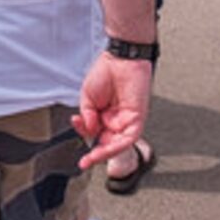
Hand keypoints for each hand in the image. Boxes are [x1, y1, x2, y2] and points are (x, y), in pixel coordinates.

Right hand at [72, 53, 153, 170]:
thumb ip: (87, 117)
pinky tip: (106, 146)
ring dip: (106, 152)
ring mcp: (127, 119)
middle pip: (108, 143)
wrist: (119, 58)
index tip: (81, 158)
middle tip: (86, 160)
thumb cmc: (105, 72)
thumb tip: (89, 130)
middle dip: (97, 153)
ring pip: (119, 144)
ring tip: (93, 156)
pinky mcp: (137, 118)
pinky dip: (118, 144)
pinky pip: (130, 137)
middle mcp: (117, 119)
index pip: (96, 136)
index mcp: (104, 115)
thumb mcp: (87, 98)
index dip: (88, 146)